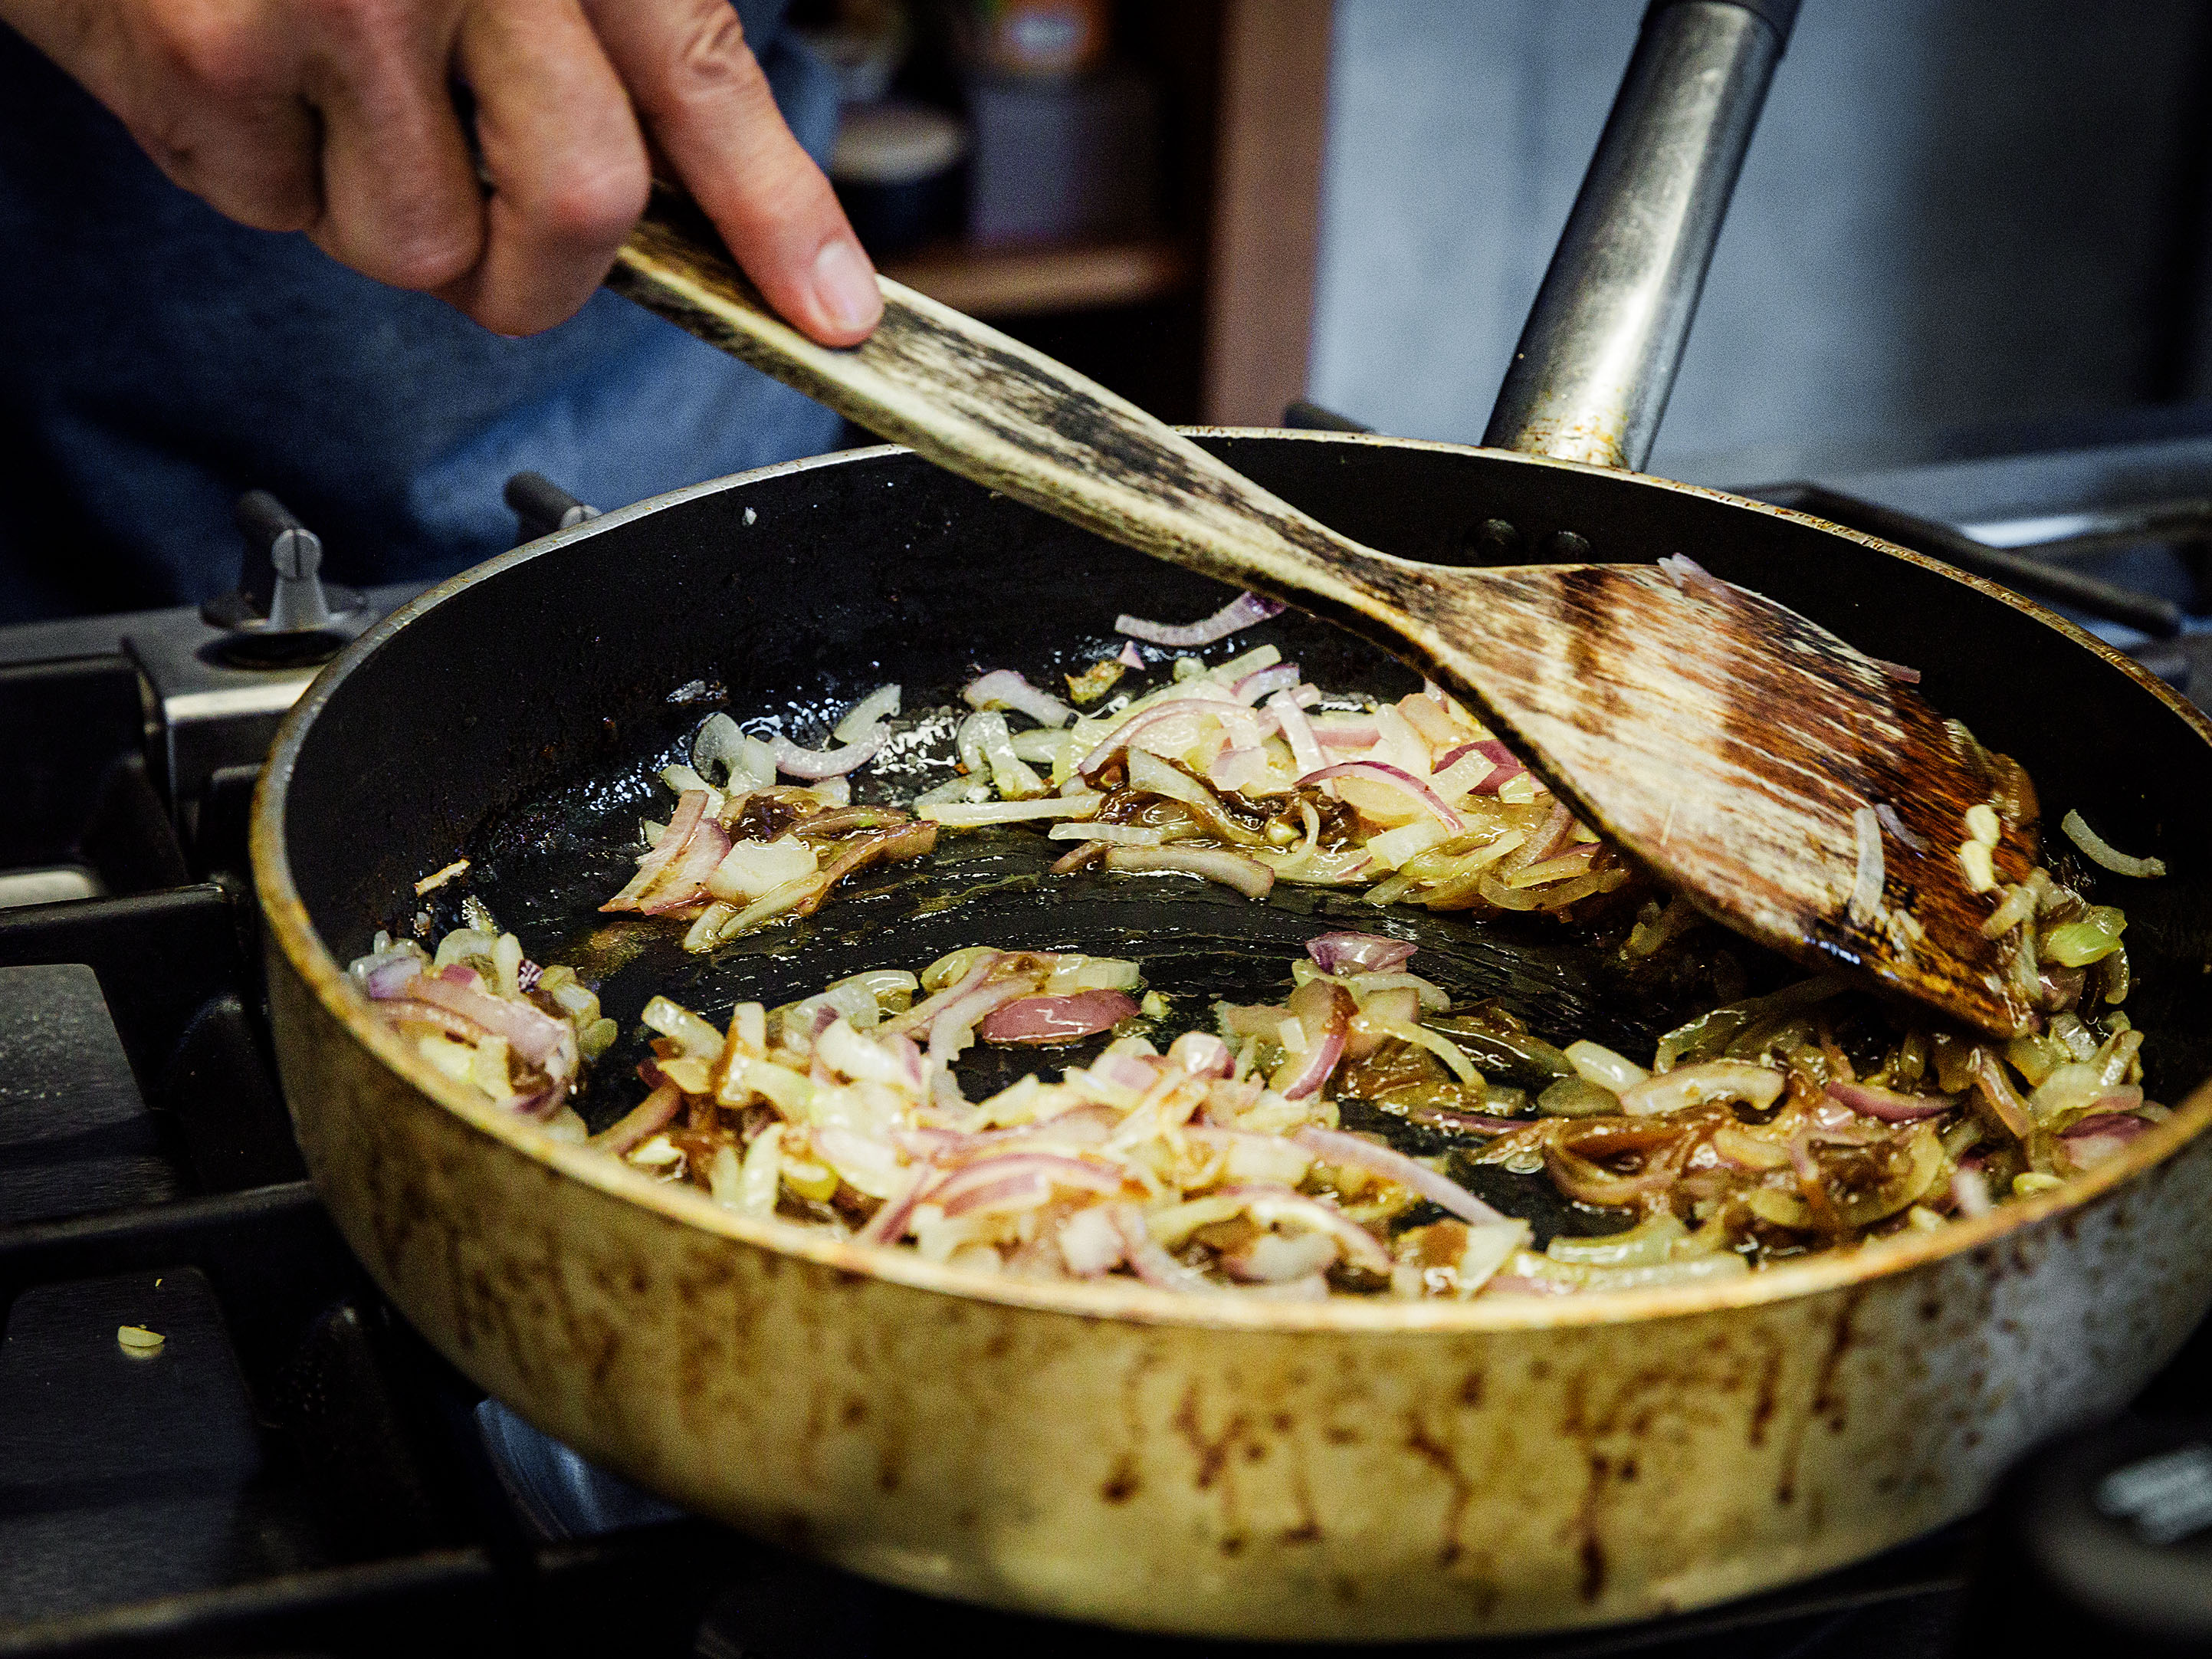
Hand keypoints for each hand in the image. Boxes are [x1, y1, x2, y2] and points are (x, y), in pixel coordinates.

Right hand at [0, 0, 883, 341]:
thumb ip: (583, 31)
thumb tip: (667, 190)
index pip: (699, 79)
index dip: (777, 214)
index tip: (828, 312)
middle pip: (579, 210)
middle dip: (541, 272)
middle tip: (494, 241)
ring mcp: (337, 7)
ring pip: (419, 245)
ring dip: (377, 208)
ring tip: (320, 86)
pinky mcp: (210, 60)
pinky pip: (278, 212)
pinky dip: (258, 168)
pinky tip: (232, 63)